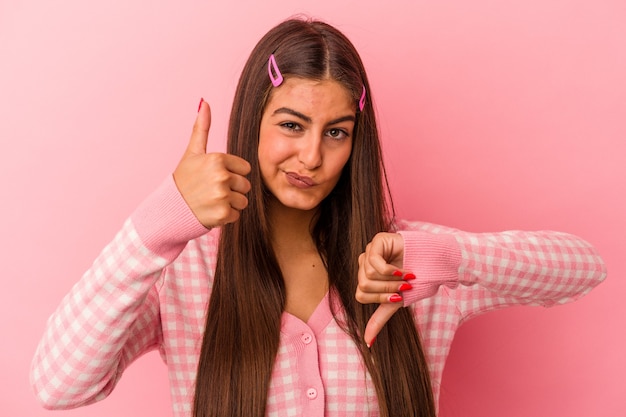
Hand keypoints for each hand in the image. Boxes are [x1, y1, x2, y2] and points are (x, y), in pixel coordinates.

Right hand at [173, 100, 251, 227]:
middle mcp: (221, 176)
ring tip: (212, 201)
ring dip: (230, 204)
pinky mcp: (223, 214)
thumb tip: (204, 102)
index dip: (232, 174)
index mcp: (217, 159)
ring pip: (243, 201)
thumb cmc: (183, 180)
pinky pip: (237, 215)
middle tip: (212, 191)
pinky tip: (211, 212)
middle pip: (245, 185)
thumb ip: (201, 128)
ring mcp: (222, 196)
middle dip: (232, 190)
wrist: (169, 209)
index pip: (244, 168)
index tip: (215, 177)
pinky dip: (226, 217)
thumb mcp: (192, 153)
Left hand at [356, 232, 414, 346]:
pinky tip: (404, 270)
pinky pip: (374, 262)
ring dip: (391, 281)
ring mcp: (371, 250)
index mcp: (367, 277)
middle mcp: (365, 263)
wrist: (437, 263)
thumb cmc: (418, 280)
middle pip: (363, 285)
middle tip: (404, 286)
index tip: (398, 297)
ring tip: (406, 276)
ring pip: (368, 275)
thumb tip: (367, 342)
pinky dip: (391, 271)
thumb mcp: (396, 302)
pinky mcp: (378, 241)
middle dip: (387, 290)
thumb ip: (380, 319)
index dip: (380, 299)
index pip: (361, 295)